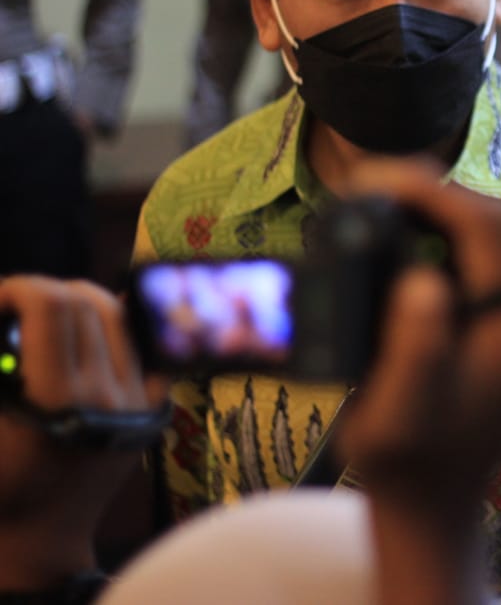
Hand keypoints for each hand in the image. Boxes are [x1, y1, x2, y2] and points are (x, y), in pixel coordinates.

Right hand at [0, 276, 167, 588]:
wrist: (40, 540)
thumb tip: (3, 306)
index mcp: (59, 400)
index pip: (53, 304)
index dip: (18, 287)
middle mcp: (110, 396)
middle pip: (88, 300)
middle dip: (45, 291)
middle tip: (15, 308)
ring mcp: (140, 400)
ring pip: (120, 313)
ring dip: (80, 302)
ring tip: (47, 318)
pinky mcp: (157, 407)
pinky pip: (145, 343)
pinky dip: (117, 326)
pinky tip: (87, 332)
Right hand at [335, 157, 500, 514]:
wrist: (436, 506)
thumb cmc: (407, 463)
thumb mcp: (395, 413)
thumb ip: (413, 346)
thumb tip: (423, 281)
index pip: (489, 232)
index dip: (431, 192)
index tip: (374, 177)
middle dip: (442, 193)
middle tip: (378, 183)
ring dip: (453, 210)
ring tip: (393, 200)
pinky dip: (462, 235)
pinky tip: (422, 234)